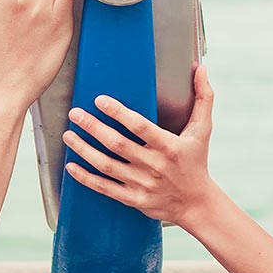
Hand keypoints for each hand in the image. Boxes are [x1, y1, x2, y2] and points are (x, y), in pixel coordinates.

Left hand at [62, 64, 218, 231]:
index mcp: (169, 146)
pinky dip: (85, 178)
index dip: (119, 113)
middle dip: (93, 128)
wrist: (196, 204)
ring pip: (106, 166)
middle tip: (75, 114)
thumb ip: (204, 98)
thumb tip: (202, 69)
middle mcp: (154, 166)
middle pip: (117, 145)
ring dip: (84, 149)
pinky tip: (72, 165)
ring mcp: (142, 184)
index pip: (140, 127)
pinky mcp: (133, 199)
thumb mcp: (203, 130)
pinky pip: (104, 188)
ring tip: (69, 134)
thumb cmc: (196, 161)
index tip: (100, 100)